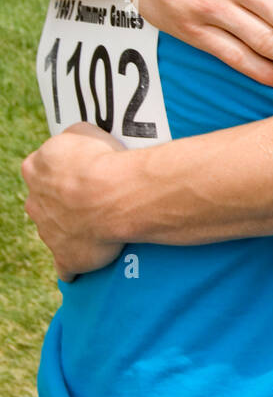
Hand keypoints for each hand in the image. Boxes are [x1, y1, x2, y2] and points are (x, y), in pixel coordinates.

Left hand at [22, 123, 126, 281]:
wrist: (113, 195)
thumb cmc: (100, 160)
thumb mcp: (82, 131)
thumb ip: (71, 140)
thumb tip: (74, 146)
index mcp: (34, 170)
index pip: (41, 169)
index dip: (63, 170)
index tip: (82, 170)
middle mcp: (35, 202)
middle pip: (46, 202)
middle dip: (66, 201)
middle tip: (96, 196)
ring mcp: (48, 233)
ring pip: (57, 231)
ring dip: (75, 228)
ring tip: (106, 222)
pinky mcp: (66, 257)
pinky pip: (67, 266)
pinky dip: (77, 264)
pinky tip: (91, 260)